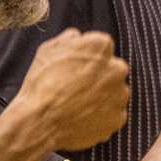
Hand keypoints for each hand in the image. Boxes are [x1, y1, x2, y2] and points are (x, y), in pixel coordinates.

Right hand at [17, 29, 129, 150]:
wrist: (40, 123)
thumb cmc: (42, 84)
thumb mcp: (48, 49)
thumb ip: (70, 39)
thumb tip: (78, 38)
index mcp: (102, 46)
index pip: (101, 47)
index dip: (86, 57)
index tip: (74, 67)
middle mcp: (117, 69)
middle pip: (112, 69)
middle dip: (98, 76)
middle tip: (76, 87)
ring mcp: (120, 95)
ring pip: (115, 91)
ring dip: (102, 95)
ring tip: (78, 104)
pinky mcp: (119, 117)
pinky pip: (113, 113)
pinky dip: (102, 115)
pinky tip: (83, 116)